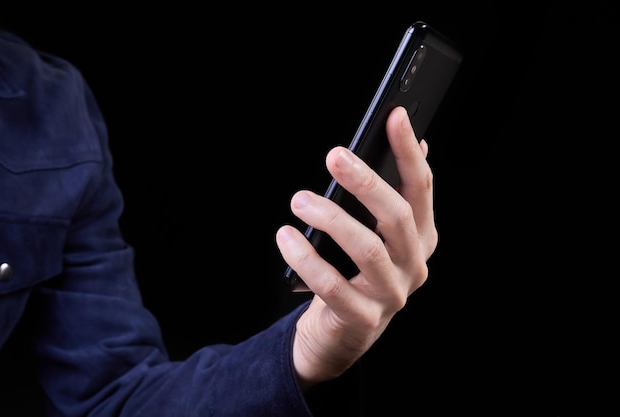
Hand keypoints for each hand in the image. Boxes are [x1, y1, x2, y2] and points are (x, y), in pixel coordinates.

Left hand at [275, 106, 437, 388]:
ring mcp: (391, 294)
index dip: (408, 152)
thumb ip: (392, 194)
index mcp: (421, 237)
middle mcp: (413, 264)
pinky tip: (286, 238)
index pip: (421, 189)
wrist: (343, 333)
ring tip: (300, 200)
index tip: (394, 116)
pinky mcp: (362, 318)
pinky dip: (307, 259)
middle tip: (334, 157)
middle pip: (397, 216)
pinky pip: (333, 286)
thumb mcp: (378, 233)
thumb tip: (416, 143)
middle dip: (366, 182)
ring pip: (368, 249)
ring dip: (332, 219)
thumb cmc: (358, 272)